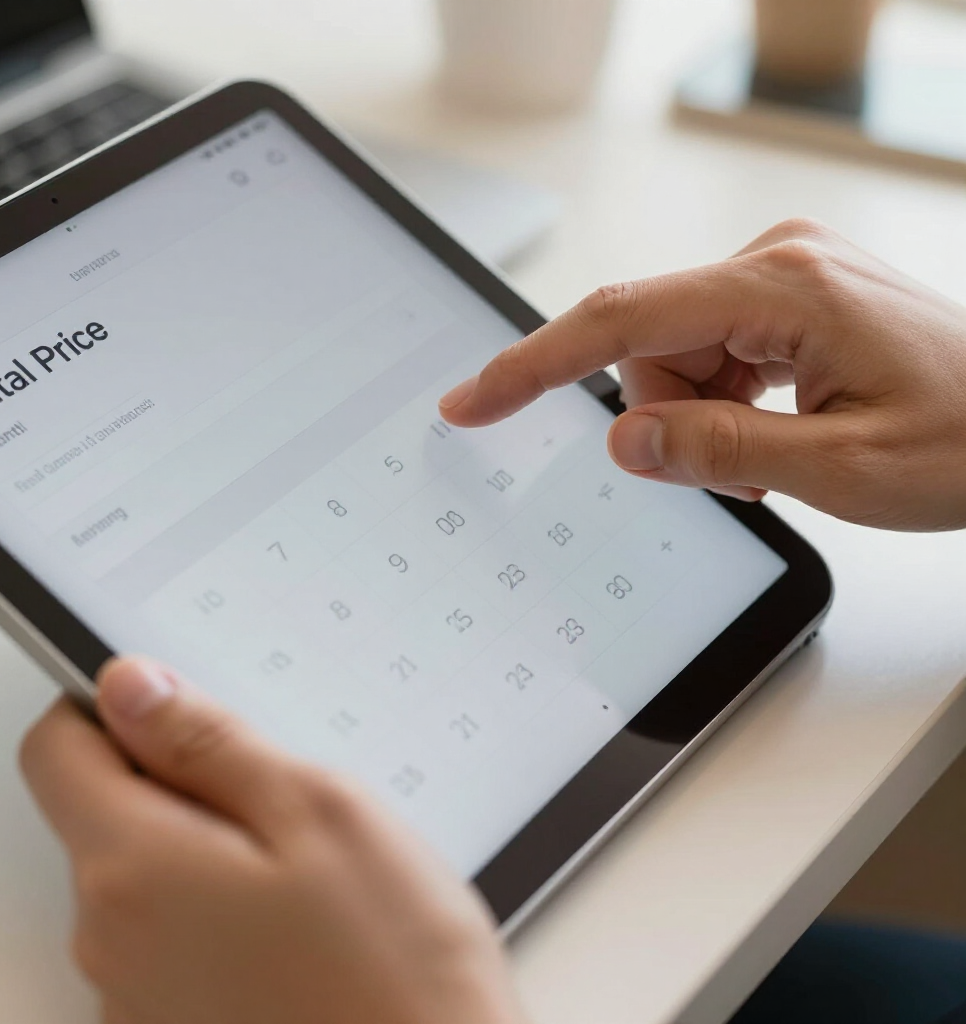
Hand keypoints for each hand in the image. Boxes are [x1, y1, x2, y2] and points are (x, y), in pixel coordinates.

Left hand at [20, 658, 524, 1023]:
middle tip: (285, 792)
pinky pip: (173, 931)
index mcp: (136, 869)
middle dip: (183, 778)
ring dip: (211, 843)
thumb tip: (130, 687)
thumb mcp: (316, 810)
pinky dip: (221, 903)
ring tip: (308, 864)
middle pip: (107, 810)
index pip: (58, 750)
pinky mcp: (176, 1022)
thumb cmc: (393, 965)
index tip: (182, 705)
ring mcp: (138, 995)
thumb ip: (208, 742)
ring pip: (148, 870)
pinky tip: (302, 919)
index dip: (113, 708)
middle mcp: (111, 941)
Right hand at [440, 219, 965, 530]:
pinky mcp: (789, 298)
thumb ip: (720, 453)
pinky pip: (714, 354)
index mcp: (784, 287)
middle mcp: (777, 262)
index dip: (534, 365)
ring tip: (775, 454)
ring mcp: (784, 275)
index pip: (621, 321)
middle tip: (741, 471)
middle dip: (669, 418)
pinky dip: (725, 403)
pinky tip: (778, 429)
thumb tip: (624, 441)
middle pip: (649, 347)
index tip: (474, 401)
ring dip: (703, 417)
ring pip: (677, 357)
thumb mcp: (840, 469)